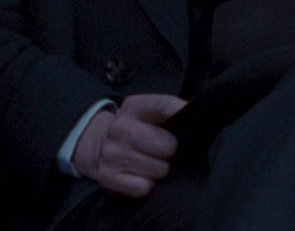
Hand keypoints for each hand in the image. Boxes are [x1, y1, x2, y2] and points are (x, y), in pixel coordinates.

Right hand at [72, 93, 186, 196]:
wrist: (99, 145)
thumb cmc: (135, 130)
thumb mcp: (148, 113)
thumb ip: (170, 110)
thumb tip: (195, 114)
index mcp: (133, 107)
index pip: (164, 106)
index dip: (182, 114)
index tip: (193, 123)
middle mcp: (119, 128)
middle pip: (168, 145)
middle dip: (171, 152)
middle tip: (164, 151)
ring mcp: (112, 153)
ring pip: (159, 170)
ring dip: (160, 170)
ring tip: (152, 163)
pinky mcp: (107, 177)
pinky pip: (143, 188)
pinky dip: (147, 185)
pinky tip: (141, 176)